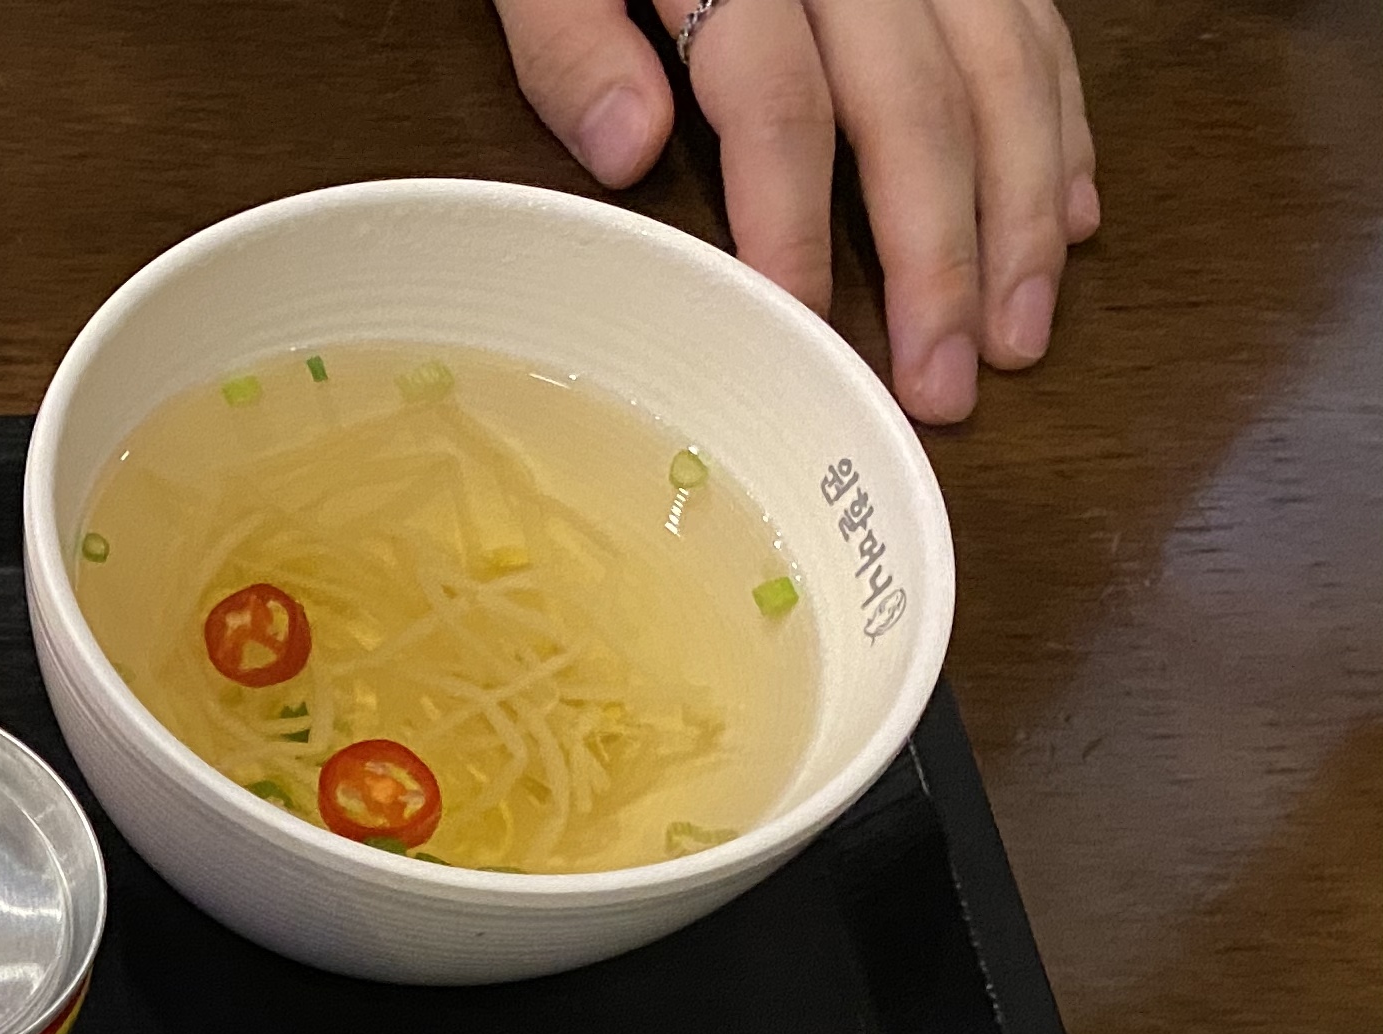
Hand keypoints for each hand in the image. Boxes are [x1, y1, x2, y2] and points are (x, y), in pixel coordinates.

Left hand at [495, 0, 1098, 423]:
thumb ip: (571, 41)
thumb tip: (632, 146)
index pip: (777, 103)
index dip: (790, 223)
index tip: (804, 333)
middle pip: (916, 106)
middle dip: (940, 255)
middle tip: (947, 386)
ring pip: (1005, 71)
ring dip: (1026, 209)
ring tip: (1020, 335)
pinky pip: (1039, 30)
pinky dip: (1063, 126)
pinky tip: (1074, 221)